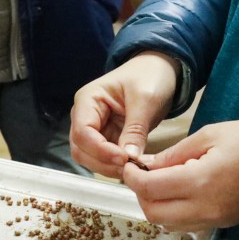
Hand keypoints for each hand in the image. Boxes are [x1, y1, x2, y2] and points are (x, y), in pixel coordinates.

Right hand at [70, 51, 178, 177]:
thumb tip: (129, 159)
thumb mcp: (145, 100)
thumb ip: (135, 130)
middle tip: (131, 168)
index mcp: (87, 100)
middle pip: (81, 150)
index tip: (124, 159)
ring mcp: (94, 130)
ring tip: (134, 168)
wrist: (157, 71)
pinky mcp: (106, 139)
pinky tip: (134, 166)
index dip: (100, 150)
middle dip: (104, 163)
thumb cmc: (149, 76)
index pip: (83, 132)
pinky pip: (104, 159)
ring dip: (109, 168)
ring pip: (89, 159)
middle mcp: (84, 116)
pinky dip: (116, 167)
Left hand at [122, 119, 238, 231]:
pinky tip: (177, 192)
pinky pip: (185, 224)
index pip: (149, 189)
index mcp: (199, 182)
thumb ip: (173, 154)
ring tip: (159, 182)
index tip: (129, 166)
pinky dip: (172, 211)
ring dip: (155, 205)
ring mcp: (214, 220)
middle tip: (141, 174)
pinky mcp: (221, 223)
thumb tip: (146, 165)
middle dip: (140, 194)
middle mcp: (204, 208)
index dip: (132, 177)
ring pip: (167, 223)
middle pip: (153, 213)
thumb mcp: (208, 135)